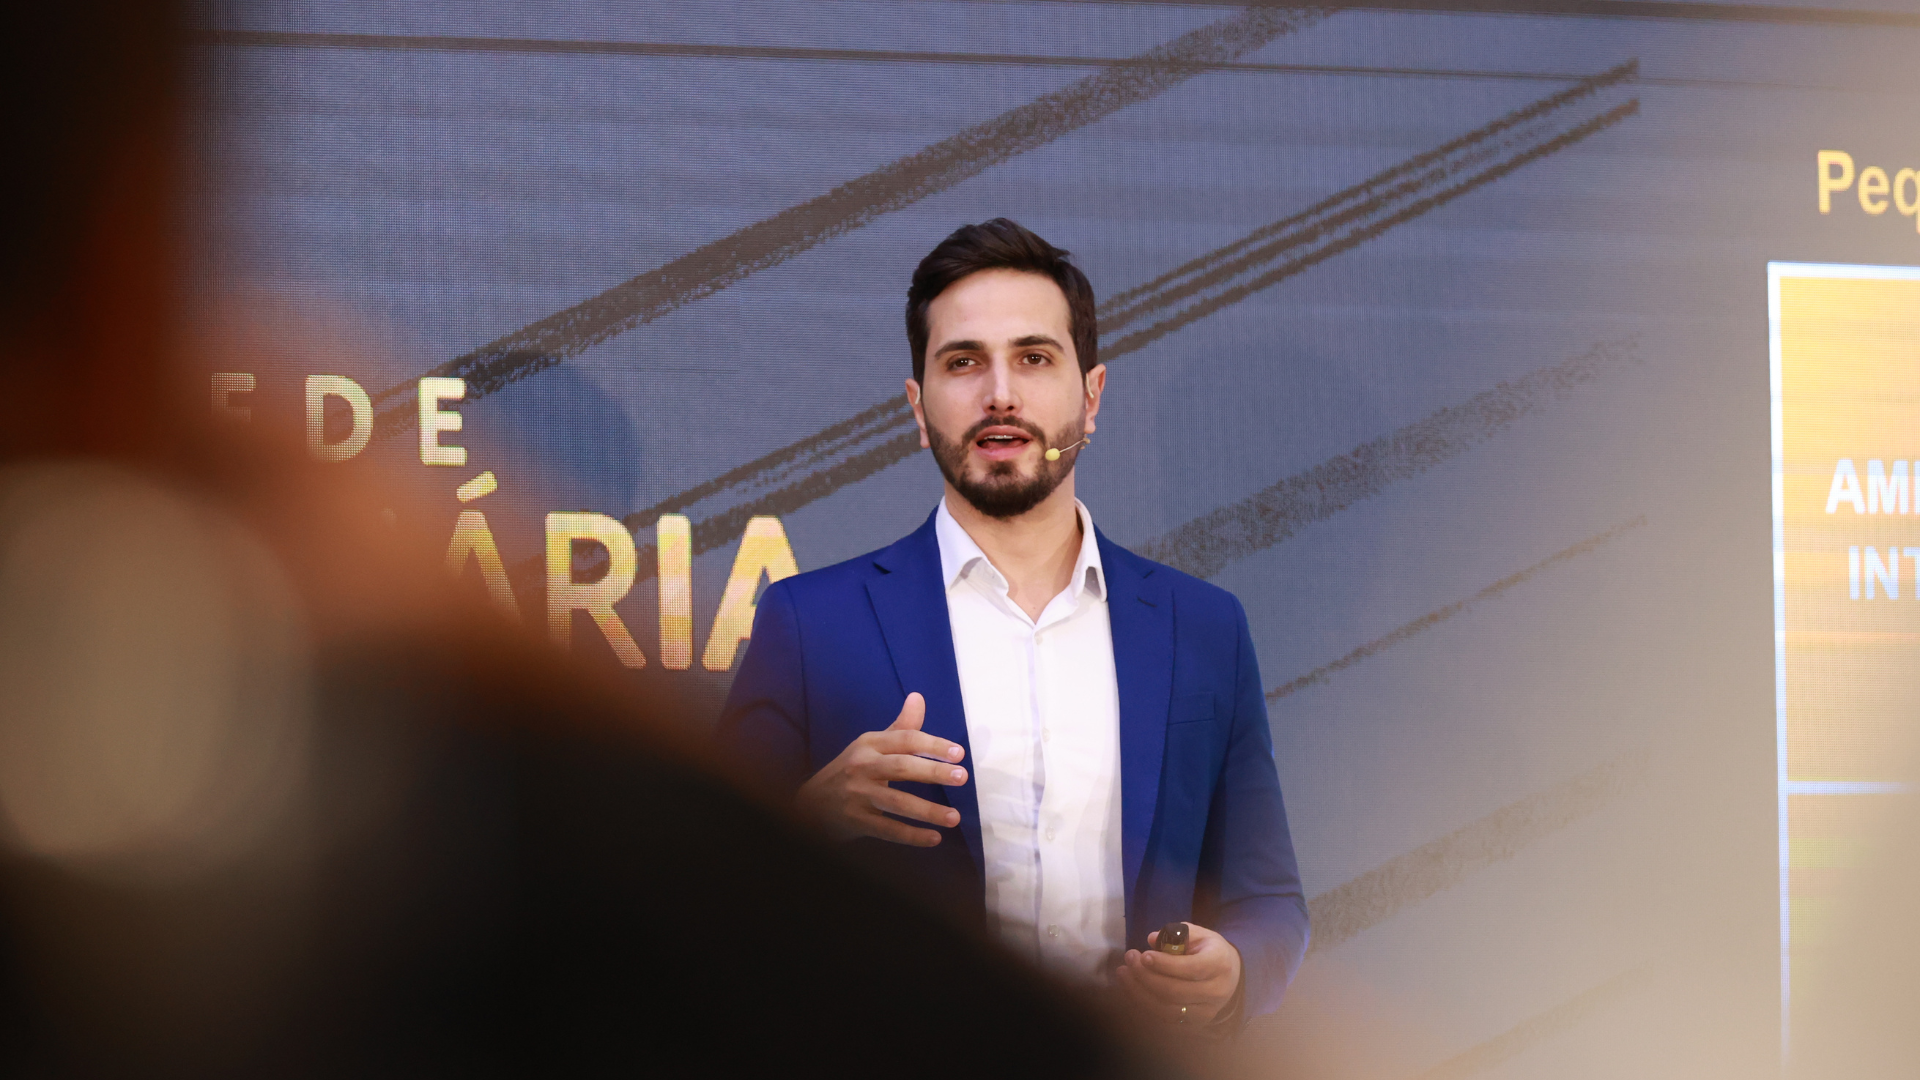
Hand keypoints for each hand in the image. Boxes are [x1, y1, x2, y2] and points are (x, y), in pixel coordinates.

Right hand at [794, 693, 967, 846]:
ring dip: (927, 810)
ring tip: (954, 818)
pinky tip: (934, 838)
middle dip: (933, 772)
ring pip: (896, 802)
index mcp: (870, 744)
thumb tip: (919, 697)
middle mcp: (862, 766)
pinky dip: (911, 836)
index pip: (905, 740)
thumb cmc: (851, 770)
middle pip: (901, 767)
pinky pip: (887, 830)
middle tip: (962, 777)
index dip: (932, 745)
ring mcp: (857, 794)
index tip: (958, 753)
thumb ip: (901, 727)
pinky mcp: (855, 821)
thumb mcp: (871, 745)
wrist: (811, 803)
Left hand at [1114, 923, 1241, 1028]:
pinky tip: (1131, 989)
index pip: (1191, 968)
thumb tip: (1152, 939)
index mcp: (1219, 964)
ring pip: (1168, 1009)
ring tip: (1124, 973)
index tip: (1144, 955)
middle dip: (1146, 976)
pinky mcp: (1195, 1024)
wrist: (1228, 975)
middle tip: (1129, 958)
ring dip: (1140, 993)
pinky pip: (1165, 1020)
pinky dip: (1145, 1005)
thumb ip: (1176, 934)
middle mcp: (1216, 991)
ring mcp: (1206, 1011)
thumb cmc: (1208, 950)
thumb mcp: (1198, 934)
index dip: (1165, 964)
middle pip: (1176, 991)